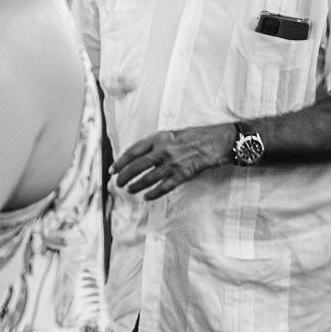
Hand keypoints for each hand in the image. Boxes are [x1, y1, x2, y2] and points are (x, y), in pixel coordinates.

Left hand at [113, 124, 233, 199]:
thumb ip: (155, 144)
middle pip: (137, 166)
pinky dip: (154, 194)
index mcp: (159, 138)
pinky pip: (165, 187)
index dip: (120, 162)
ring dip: (136, 186)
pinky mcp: (183, 174)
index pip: (133, 151)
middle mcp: (163, 150)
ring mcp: (173, 163)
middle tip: (118, 183)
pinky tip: (147, 198)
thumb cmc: (195, 136)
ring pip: (148, 178)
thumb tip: (138, 156)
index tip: (112, 170)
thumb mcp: (171, 134)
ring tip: (129, 190)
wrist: (218, 141)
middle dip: (124, 176)